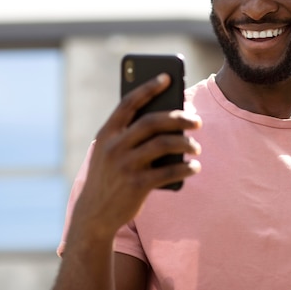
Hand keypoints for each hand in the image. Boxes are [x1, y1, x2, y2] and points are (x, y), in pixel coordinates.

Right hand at [69, 73, 201, 240]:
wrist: (94, 214)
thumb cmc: (109, 176)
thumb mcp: (110, 152)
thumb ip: (130, 135)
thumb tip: (169, 119)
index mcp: (107, 133)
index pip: (129, 102)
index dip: (148, 87)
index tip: (167, 77)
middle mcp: (114, 146)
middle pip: (153, 121)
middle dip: (179, 118)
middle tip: (197, 120)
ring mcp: (125, 165)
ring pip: (164, 144)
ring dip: (186, 144)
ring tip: (196, 146)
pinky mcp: (137, 185)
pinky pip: (169, 172)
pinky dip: (186, 168)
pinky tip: (194, 167)